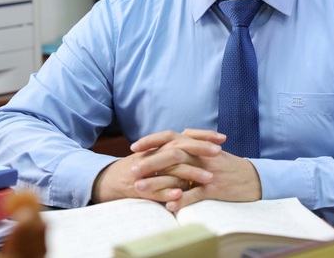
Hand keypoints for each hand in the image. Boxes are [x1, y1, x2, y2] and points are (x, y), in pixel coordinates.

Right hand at [92, 128, 221, 204]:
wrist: (111, 180)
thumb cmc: (141, 169)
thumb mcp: (159, 157)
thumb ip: (177, 154)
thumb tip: (201, 150)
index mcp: (162, 147)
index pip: (185, 137)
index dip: (203, 136)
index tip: (222, 137)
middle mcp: (156, 154)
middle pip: (180, 147)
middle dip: (201, 149)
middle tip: (219, 152)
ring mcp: (148, 170)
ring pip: (171, 170)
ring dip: (191, 174)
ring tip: (209, 179)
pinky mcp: (140, 187)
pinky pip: (155, 190)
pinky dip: (167, 192)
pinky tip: (180, 195)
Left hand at [132, 129, 261, 210]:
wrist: (252, 177)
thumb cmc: (226, 165)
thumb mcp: (206, 151)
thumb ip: (188, 145)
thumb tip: (168, 142)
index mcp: (196, 145)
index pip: (170, 137)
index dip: (151, 141)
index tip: (133, 147)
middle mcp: (200, 155)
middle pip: (171, 154)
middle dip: (149, 162)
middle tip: (131, 170)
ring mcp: (208, 171)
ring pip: (179, 174)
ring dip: (158, 182)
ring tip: (141, 189)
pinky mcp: (215, 188)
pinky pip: (196, 194)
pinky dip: (182, 200)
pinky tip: (168, 206)